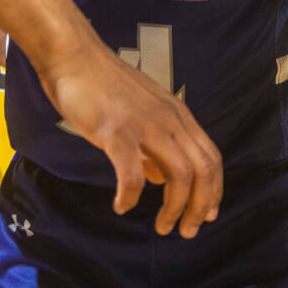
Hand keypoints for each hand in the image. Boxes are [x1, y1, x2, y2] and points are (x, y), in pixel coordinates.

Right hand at [38, 42, 222, 237]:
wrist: (73, 56)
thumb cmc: (102, 84)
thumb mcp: (141, 111)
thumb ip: (154, 142)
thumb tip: (159, 177)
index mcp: (177, 114)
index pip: (210, 157)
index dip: (214, 190)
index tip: (207, 215)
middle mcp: (168, 119)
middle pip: (202, 170)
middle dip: (200, 207)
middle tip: (186, 230)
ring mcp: (144, 124)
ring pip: (179, 175)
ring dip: (174, 208)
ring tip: (162, 227)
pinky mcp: (116, 132)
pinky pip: (133, 174)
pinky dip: (131, 196)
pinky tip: (121, 205)